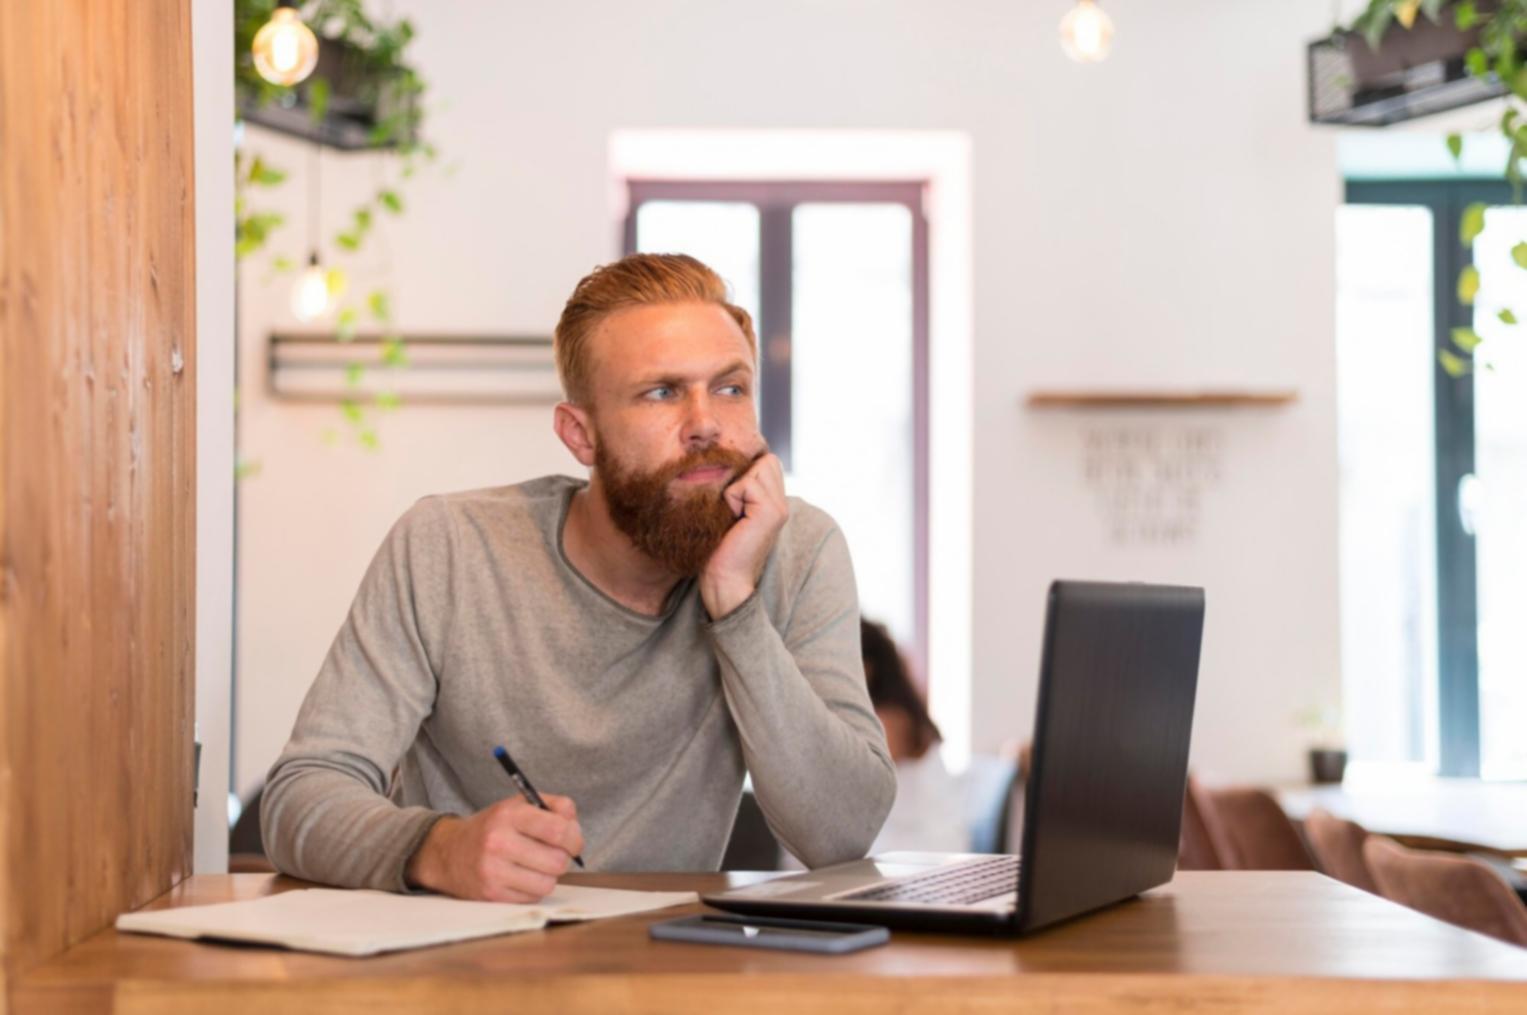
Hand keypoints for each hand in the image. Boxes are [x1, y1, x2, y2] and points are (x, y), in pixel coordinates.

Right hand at [405, 794, 582, 901]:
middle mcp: (499, 842)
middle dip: (563, 858)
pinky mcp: (491, 895)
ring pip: (548, 883)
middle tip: (554, 853)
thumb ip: (553, 806)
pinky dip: (534, 889)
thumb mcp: (518, 805)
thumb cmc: (492, 827)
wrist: (448, 852)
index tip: (573, 840)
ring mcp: (493, 871)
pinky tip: (522, 877)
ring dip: (549, 875)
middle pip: (557, 861)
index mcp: (509, 815)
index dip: (575, 837)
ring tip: (537, 865)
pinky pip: (533, 898)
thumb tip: (575, 823)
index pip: (558, 830)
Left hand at [700, 452, 787, 618]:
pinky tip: (732, 520)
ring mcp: (780, 507)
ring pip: (758, 467)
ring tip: (733, 514)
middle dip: (743, 476)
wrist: (724, 580)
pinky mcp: (771, 512)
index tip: (733, 501)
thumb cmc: (719, 549)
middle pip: (766, 460)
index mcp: (775, 502)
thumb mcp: (731, 512)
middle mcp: (782, 503)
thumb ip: (740, 489)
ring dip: (737, 486)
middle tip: (733, 508)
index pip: (768, 462)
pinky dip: (731, 498)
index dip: (747, 471)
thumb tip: (726, 463)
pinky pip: (747, 483)